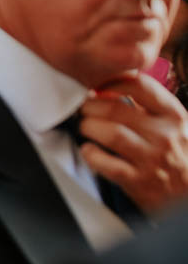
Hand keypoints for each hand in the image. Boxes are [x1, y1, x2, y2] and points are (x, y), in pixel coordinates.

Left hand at [78, 73, 187, 213]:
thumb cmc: (180, 156)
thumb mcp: (176, 126)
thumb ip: (150, 107)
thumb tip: (114, 87)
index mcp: (174, 116)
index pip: (140, 86)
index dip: (112, 81)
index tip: (98, 85)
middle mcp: (164, 135)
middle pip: (117, 109)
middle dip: (92, 106)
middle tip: (84, 108)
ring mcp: (152, 159)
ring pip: (111, 134)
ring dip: (90, 127)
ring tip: (85, 126)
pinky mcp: (139, 182)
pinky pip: (108, 164)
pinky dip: (92, 155)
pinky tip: (89, 150)